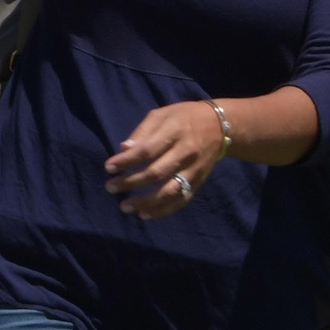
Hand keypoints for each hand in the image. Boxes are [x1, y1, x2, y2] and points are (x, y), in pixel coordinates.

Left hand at [103, 100, 225, 220]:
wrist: (221, 126)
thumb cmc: (184, 117)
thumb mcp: (162, 114)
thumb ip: (143, 132)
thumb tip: (123, 149)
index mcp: (174, 131)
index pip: (147, 150)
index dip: (126, 161)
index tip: (108, 168)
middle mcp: (186, 152)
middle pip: (156, 173)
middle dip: (130, 182)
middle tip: (110, 187)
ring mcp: (194, 170)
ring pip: (169, 191)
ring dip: (145, 202)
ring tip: (125, 206)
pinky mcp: (199, 182)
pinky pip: (181, 201)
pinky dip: (163, 210)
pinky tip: (145, 214)